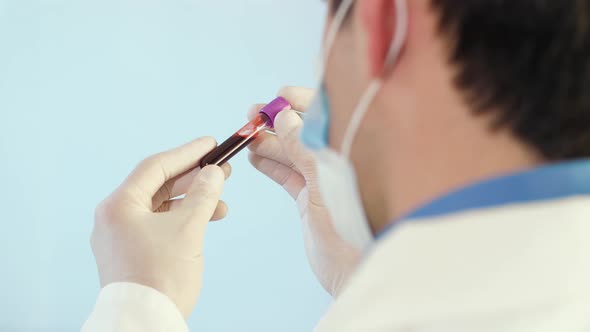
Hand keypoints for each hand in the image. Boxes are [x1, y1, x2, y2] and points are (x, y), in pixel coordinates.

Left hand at [91, 137, 229, 317]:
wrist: (144, 323)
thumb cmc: (160, 277)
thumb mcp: (187, 229)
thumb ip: (202, 195)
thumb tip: (213, 173)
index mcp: (119, 205)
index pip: (155, 167)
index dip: (187, 153)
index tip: (210, 144)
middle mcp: (115, 217)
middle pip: (158, 186)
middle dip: (193, 179)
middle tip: (221, 170)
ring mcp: (121, 236)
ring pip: (161, 207)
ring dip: (192, 202)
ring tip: (221, 204)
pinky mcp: (130, 253)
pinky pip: (158, 226)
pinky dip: (182, 221)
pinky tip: (204, 222)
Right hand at [248, 87, 360, 296]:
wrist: (353, 271)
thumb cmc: (351, 226)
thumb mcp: (324, 182)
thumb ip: (304, 148)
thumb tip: (284, 117)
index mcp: (349, 153)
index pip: (328, 115)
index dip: (305, 101)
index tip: (280, 94)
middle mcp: (337, 163)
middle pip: (305, 132)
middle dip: (279, 121)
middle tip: (252, 114)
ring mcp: (323, 182)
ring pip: (292, 154)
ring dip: (269, 142)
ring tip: (246, 135)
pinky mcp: (310, 200)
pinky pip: (288, 176)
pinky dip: (270, 165)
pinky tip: (254, 156)